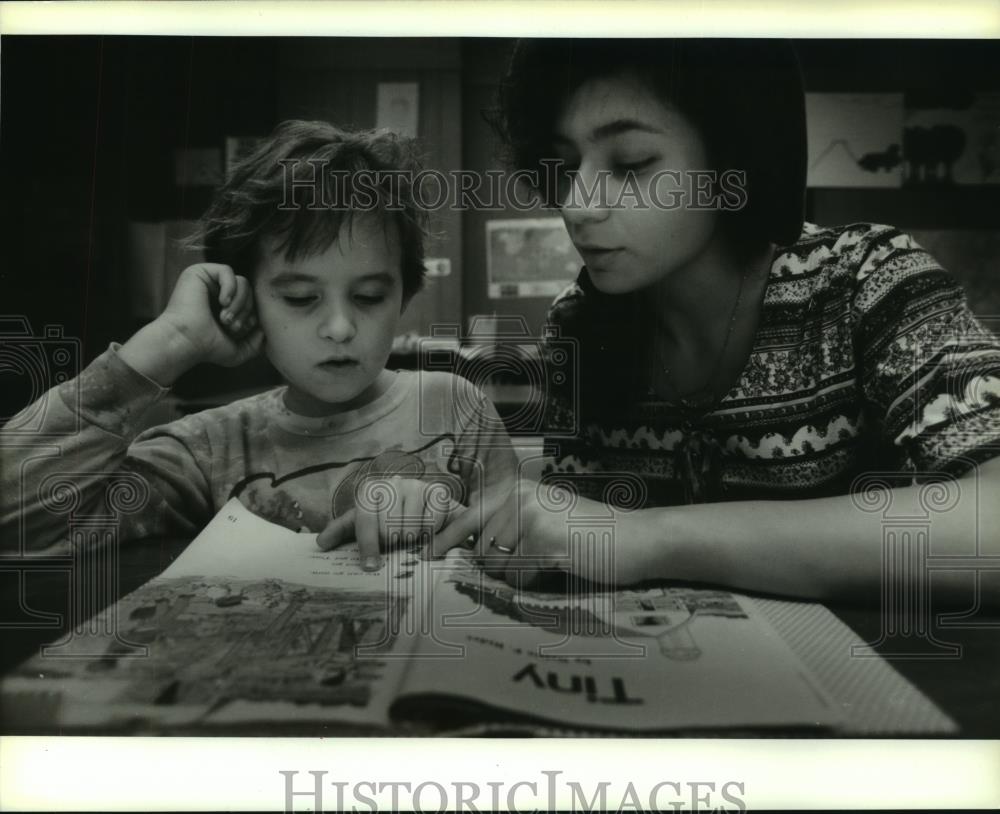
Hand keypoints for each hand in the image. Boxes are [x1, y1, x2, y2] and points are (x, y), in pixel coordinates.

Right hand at [157, 263, 263, 368]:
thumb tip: (265, 330)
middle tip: (231, 326)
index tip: (239, 331)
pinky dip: (230, 288)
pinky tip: (223, 302)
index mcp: (225, 306)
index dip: (251, 315)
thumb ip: (255, 343)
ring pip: (242, 282)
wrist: (185, 343)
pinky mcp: (198, 272)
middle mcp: (216, 292)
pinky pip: (227, 271)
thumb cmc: (206, 348)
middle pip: (249, 291)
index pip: (252, 301)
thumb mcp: (237, 351)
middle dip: (246, 310)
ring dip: (239, 303)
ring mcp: (207, 281)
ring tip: (225, 318)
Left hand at [317, 476, 464, 570]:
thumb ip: (342, 532)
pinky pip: (433, 522)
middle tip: (396, 545)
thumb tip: (320, 544)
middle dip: (393, 543)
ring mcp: (417, 485)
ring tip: (412, 539)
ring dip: (413, 540)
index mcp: (370, 490)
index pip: (365, 518)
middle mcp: (393, 483)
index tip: (371, 566)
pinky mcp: (439, 492)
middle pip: (389, 526)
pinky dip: (432, 535)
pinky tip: (429, 534)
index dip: (368, 544)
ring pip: (412, 526)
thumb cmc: (391, 522)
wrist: (427, 513)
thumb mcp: (364, 526)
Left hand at [429, 477, 649, 588]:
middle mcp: (519, 498)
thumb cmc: (590, 534)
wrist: (637, 538)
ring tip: (549, 562)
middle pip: (480, 550)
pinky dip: (534, 583)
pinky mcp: (545, 541)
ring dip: (518, 576)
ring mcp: (531, 518)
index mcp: (516, 490)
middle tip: (532, 563)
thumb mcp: (545, 519)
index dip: (444, 539)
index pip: (467, 517)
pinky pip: (519, 577)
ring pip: (497, 566)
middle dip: (497, 567)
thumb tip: (465, 547)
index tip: (425, 555)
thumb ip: (509, 526)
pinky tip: (558, 567)